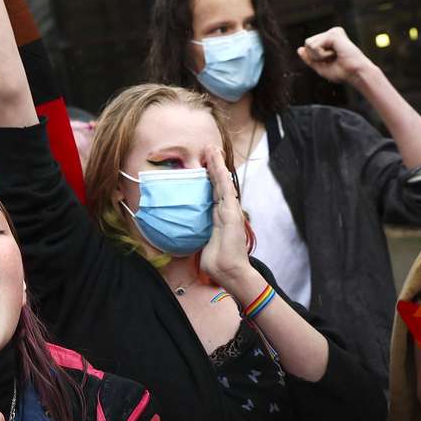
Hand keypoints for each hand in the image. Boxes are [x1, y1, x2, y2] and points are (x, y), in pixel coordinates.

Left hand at [199, 146, 252, 289]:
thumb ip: (200, 236)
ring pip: (223, 183)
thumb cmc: (217, 262)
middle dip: (213, 165)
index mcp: (219, 216)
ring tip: (212, 149)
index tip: (204, 162)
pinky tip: (218, 165)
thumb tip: (188, 235)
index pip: (213, 192)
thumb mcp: (204, 245)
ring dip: (217, 165)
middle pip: (218, 183)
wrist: (230, 272)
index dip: (209, 176)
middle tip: (208, 147)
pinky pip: (225, 191)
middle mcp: (226, 211)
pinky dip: (222, 177)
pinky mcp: (232, 214)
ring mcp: (230, 211)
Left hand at [297, 27, 376, 85]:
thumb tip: (299, 49)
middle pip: (307, 43)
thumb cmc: (342, 72)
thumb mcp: (321, 67)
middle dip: (315, 56)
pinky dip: (321, 55)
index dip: (314, 58)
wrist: (354, 74)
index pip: (309, 46)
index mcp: (330, 39)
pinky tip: (335, 54)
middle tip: (332, 59)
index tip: (330, 61)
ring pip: (309, 44)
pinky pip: (314, 46)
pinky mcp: (333, 34)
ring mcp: (333, 32)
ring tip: (334, 56)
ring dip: (318, 56)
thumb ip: (310, 58)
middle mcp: (332, 33)